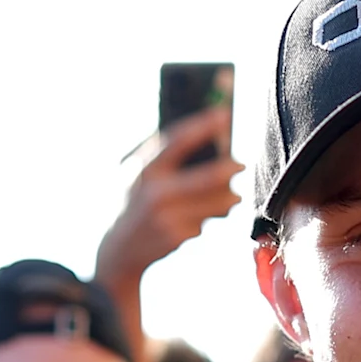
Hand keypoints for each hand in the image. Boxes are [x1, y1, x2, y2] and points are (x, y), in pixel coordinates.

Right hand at [93, 111, 243, 295]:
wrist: (119, 247)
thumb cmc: (134, 200)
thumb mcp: (135, 173)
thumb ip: (161, 154)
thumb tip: (205, 133)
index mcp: (144, 169)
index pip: (178, 140)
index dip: (203, 125)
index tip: (224, 114)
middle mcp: (155, 192)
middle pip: (208, 176)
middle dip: (229, 167)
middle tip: (241, 164)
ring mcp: (167, 217)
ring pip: (215, 202)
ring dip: (228, 196)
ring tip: (231, 195)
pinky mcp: (177, 237)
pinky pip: (205, 221)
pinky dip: (206, 217)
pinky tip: (194, 218)